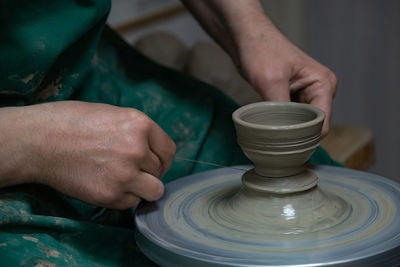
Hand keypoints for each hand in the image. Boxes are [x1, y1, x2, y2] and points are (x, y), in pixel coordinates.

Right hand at [0, 101, 175, 208]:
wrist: (39, 141)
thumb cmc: (72, 123)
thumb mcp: (113, 115)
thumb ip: (138, 132)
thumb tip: (153, 151)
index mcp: (140, 124)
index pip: (169, 150)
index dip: (161, 158)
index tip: (153, 162)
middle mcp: (137, 149)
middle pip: (161, 171)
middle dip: (148, 171)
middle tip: (128, 169)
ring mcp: (124, 174)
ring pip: (154, 191)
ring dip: (142, 188)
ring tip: (123, 180)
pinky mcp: (110, 195)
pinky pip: (131, 202)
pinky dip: (122, 198)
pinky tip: (106, 185)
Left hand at [238, 30, 336, 135]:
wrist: (245, 37)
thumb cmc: (261, 50)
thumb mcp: (271, 81)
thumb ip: (282, 110)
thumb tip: (285, 135)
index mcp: (323, 85)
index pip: (322, 123)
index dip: (307, 138)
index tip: (287, 146)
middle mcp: (319, 90)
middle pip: (313, 125)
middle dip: (296, 134)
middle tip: (275, 141)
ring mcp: (306, 93)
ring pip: (300, 122)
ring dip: (287, 128)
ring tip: (270, 131)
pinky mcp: (292, 95)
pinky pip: (290, 117)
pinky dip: (281, 122)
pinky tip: (269, 124)